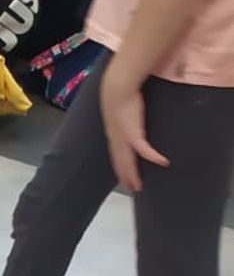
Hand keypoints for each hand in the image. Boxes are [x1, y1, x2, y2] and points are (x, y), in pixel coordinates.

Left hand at [100, 59, 168, 193]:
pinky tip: (163, 162)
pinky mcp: (134, 134)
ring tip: (139, 186)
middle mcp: (117, 140)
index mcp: (113, 134)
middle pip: (121, 164)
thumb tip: (130, 110)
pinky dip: (153, 157)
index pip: (116, 156)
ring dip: (134, 176)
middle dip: (126, 177)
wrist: (117, 88)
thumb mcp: (121, 106)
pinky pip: (145, 151)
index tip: (123, 176)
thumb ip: (125, 113)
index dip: (119, 168)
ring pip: (128, 163)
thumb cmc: (120, 93)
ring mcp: (124, 139)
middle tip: (132, 187)